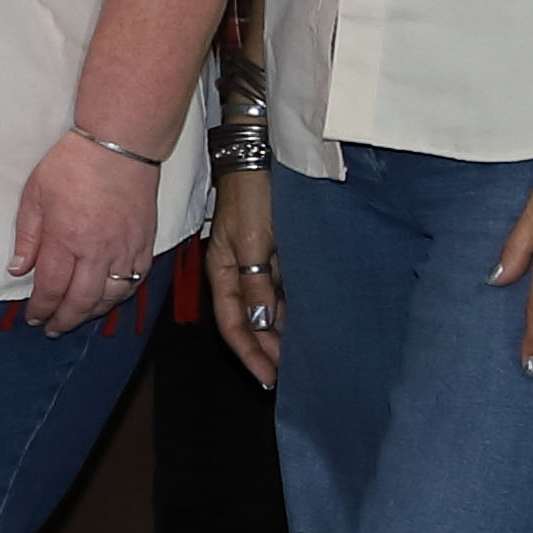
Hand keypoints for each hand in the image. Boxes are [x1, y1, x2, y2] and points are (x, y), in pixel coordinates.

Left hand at [10, 125, 160, 332]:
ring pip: (110, 297)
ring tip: (77, 317)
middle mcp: (97, 250)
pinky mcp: (145, 243)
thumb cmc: (73, 164)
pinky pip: (136, 281)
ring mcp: (124, 249)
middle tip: (53, 328)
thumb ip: (27, 237)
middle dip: (64, 320)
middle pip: (81, 301)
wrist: (119, 145)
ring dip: (92, 313)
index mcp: (65, 238)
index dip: (41, 308)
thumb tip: (18, 270)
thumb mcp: (34, 195)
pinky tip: (108, 299)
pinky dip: (121, 296)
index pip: (51, 288)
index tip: (34, 318)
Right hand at [206, 167, 286, 385]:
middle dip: (267, 351)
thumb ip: (256, 283)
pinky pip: (283, 292)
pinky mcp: (276, 254)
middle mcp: (239, 274)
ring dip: (281, 335)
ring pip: (268, 310)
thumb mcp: (253, 240)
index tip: (269, 378)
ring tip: (304, 359)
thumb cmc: (252, 194)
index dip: (250, 354)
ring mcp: (258, 264)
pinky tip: (309, 324)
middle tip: (293, 377)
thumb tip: (259, 323)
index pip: (234, 325)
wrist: (262, 155)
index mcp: (224, 272)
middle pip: (250, 323)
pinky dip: (292, 312)